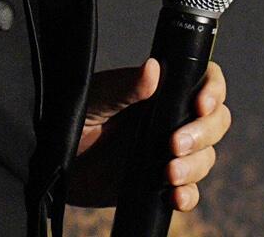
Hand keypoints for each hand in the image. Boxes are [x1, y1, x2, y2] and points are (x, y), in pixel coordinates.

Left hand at [65, 58, 232, 210]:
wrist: (48, 163)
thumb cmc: (68, 119)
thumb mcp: (94, 99)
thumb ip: (124, 87)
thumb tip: (153, 68)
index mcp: (161, 91)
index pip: (204, 81)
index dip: (213, 90)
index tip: (201, 103)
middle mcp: (171, 119)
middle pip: (215, 121)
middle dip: (204, 132)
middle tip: (174, 143)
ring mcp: (167, 152)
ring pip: (205, 156)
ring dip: (195, 165)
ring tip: (168, 173)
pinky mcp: (158, 184)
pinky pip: (188, 191)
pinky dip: (188, 195)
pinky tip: (174, 196)